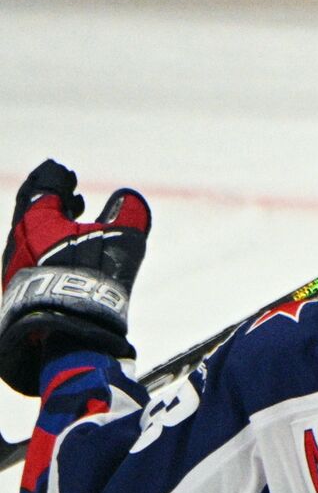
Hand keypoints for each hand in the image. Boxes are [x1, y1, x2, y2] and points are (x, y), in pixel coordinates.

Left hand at [0, 160, 150, 394]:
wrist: (67, 320)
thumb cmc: (95, 271)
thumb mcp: (122, 237)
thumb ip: (128, 212)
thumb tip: (127, 197)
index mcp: (37, 219)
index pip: (41, 188)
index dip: (54, 178)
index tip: (64, 172)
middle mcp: (18, 239)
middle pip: (29, 210)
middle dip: (50, 198)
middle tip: (69, 194)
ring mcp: (14, 265)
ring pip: (28, 235)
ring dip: (49, 223)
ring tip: (72, 220)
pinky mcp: (18, 288)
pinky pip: (29, 255)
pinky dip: (44, 246)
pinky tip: (62, 253)